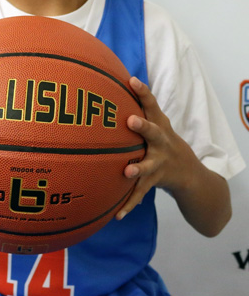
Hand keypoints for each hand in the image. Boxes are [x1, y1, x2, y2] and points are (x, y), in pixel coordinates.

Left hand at [116, 76, 194, 219]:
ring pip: (148, 166)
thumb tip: (106, 81)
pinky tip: (117, 214)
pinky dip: (129, 204)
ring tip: (127, 172)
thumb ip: (137, 105)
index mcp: (159, 125)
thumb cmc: (161, 139)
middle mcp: (161, 143)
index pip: (151, 104)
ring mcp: (159, 163)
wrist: (188, 172)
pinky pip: (140, 194)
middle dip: (143, 126)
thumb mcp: (156, 121)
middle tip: (132, 120)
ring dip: (138, 169)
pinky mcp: (154, 181)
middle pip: (153, 133)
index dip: (143, 92)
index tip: (132, 80)